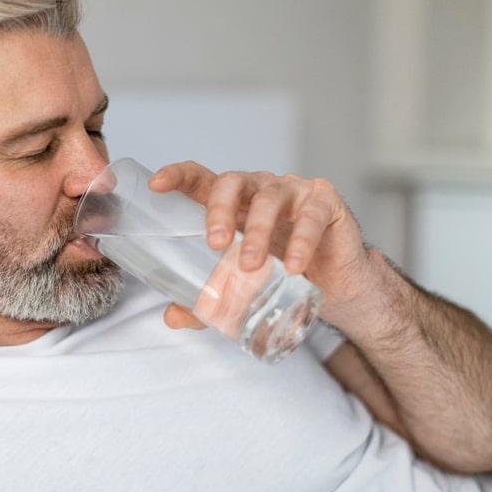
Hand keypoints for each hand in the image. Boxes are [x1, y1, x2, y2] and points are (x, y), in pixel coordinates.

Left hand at [147, 161, 371, 329]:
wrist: (334, 287)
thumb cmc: (281, 274)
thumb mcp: (239, 290)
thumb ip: (206, 301)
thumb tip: (171, 316)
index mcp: (232, 203)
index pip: (200, 178)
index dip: (177, 176)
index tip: (156, 185)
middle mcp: (259, 189)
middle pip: (232, 181)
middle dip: (218, 209)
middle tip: (213, 243)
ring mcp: (293, 191)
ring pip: (270, 198)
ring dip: (257, 231)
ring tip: (250, 265)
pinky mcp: (325, 202)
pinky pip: (311, 215)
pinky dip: (302, 241)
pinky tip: (295, 267)